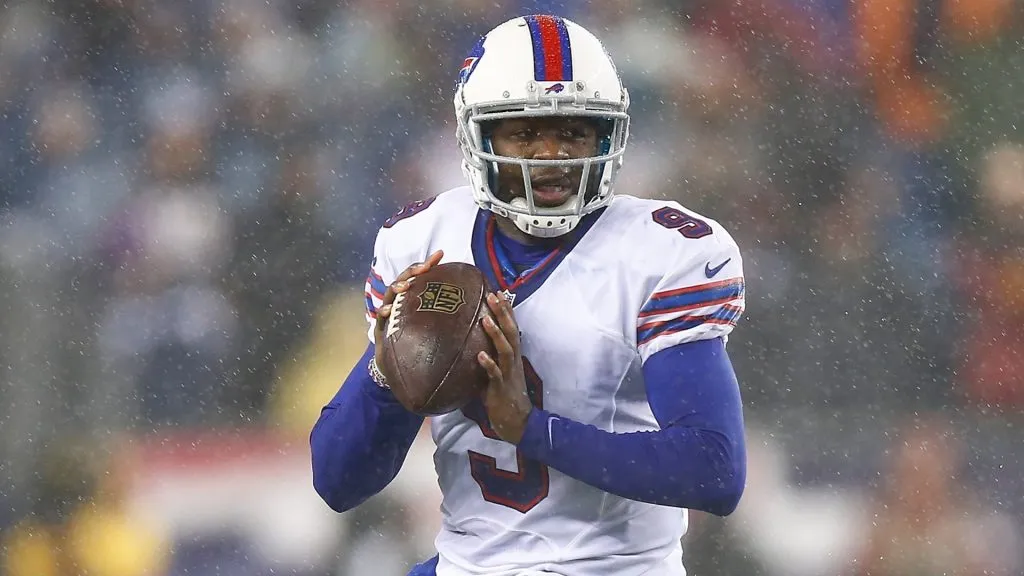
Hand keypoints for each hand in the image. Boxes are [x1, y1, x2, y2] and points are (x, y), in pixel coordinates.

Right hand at [374, 250, 443, 360]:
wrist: (401, 366)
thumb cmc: (421, 343)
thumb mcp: (437, 326)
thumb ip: (451, 313)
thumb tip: (479, 301)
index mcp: (414, 298)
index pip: (421, 276)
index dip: (429, 264)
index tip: (440, 254)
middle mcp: (400, 302)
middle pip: (404, 279)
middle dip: (412, 272)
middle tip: (423, 268)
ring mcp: (389, 313)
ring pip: (390, 294)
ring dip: (397, 287)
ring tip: (404, 286)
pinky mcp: (381, 327)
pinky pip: (380, 317)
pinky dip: (383, 311)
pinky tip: (387, 310)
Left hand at [478, 292, 532, 443]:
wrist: (518, 422)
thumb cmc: (504, 396)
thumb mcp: (498, 372)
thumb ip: (489, 358)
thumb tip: (471, 345)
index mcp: (513, 356)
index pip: (512, 328)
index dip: (506, 310)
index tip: (498, 292)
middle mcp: (513, 361)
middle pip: (511, 332)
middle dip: (503, 314)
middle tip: (493, 295)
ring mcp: (509, 374)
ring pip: (505, 350)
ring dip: (496, 334)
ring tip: (484, 319)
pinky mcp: (502, 388)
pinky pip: (496, 374)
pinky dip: (489, 364)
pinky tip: (480, 355)